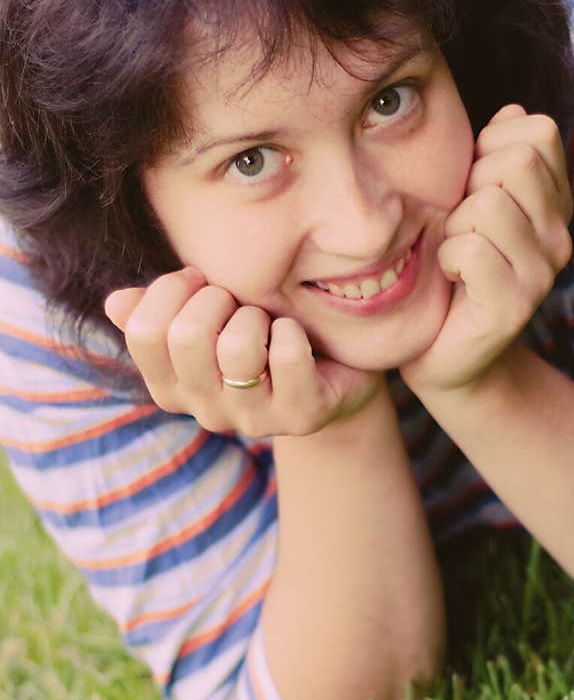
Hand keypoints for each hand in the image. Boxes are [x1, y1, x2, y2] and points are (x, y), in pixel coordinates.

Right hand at [104, 268, 380, 437]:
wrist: (331, 376)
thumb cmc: (259, 336)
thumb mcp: (207, 318)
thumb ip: (159, 310)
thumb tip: (116, 303)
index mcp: (170, 386)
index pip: (142, 333)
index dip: (169, 290)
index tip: (198, 280)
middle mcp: (205, 410)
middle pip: (186, 336)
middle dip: (215, 299)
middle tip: (236, 302)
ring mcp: (253, 419)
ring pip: (237, 349)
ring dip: (254, 317)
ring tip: (266, 322)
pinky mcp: (301, 416)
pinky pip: (287, 357)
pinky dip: (292, 331)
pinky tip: (295, 335)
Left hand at [400, 104, 572, 396]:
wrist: (445, 352)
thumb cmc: (450, 269)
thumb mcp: (468, 200)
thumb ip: (491, 156)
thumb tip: (512, 110)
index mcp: (554, 204)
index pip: (539, 131)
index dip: (493, 144)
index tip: (474, 185)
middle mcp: (560, 236)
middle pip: (515, 162)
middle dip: (471, 185)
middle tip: (462, 225)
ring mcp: (543, 273)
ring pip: (487, 203)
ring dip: (454, 226)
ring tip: (456, 256)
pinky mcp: (514, 306)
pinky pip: (469, 249)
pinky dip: (445, 259)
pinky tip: (450, 279)